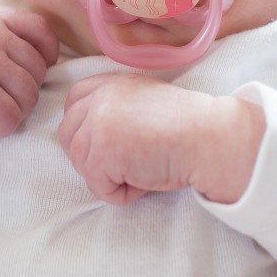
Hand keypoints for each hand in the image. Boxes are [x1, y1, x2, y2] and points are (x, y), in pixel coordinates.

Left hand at [58, 73, 262, 203]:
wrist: (207, 137)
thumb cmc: (184, 126)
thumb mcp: (142, 101)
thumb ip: (114, 109)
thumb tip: (90, 138)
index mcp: (109, 83)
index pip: (73, 104)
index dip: (85, 129)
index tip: (109, 144)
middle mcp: (99, 99)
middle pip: (69, 137)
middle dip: (92, 157)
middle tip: (128, 161)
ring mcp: (97, 125)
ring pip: (82, 165)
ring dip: (110, 176)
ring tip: (143, 168)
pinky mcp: (102, 154)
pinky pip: (98, 187)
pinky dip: (122, 193)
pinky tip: (146, 179)